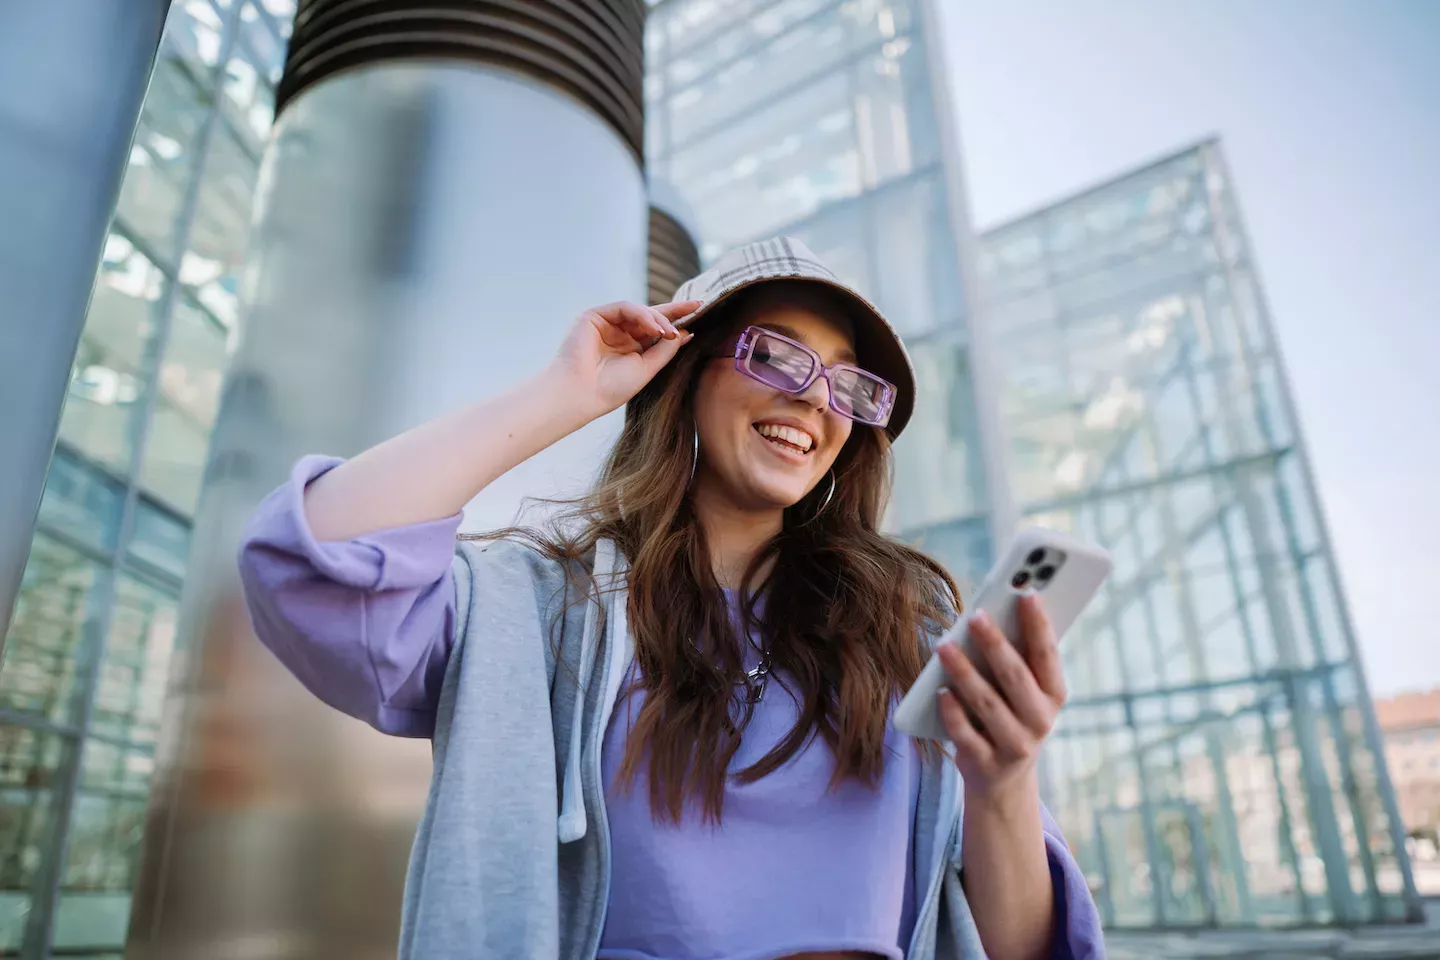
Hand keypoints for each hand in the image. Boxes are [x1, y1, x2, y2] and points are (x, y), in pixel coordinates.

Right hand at [550, 300, 702, 418]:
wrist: (582, 393)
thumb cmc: (611, 388)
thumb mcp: (647, 368)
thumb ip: (665, 349)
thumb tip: (686, 332)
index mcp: (632, 348)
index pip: (657, 330)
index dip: (677, 320)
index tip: (700, 313)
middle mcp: (620, 334)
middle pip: (651, 316)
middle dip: (674, 311)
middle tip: (696, 307)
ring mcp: (607, 323)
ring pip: (640, 311)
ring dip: (658, 318)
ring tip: (668, 331)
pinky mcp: (595, 315)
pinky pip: (625, 307)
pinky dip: (642, 314)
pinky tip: (653, 327)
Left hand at [936, 593, 1066, 799]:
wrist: (1002, 780)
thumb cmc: (1010, 715)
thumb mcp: (1023, 692)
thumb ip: (1015, 658)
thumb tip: (992, 613)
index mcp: (1054, 696)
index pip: (1048, 655)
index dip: (1039, 624)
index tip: (1027, 592)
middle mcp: (1040, 722)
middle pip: (1016, 677)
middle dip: (995, 644)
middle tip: (975, 615)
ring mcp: (1015, 746)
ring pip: (987, 703)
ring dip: (964, 672)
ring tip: (944, 646)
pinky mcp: (986, 764)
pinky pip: (965, 734)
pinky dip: (952, 711)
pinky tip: (939, 690)